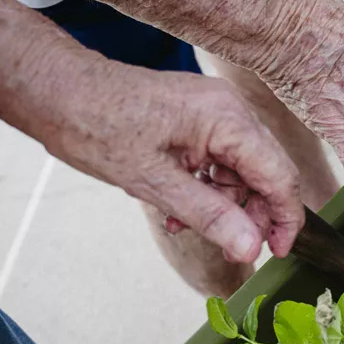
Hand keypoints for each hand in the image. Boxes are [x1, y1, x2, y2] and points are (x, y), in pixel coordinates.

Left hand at [34, 56, 302, 262]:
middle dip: (254, 214)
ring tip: (186, 224)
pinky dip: (208, 187)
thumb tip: (251, 247)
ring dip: (225, 204)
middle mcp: (230, 109)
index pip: (279, 176)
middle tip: (234, 247)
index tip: (278, 253)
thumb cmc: (96, 125)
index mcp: (227, 119)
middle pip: (267, 172)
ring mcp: (215, 111)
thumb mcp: (154, 182)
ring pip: (243, 170)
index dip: (286, 219)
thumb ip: (209, 215)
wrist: (57, 91)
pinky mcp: (199, 117)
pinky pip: (221, 159)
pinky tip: (178, 208)